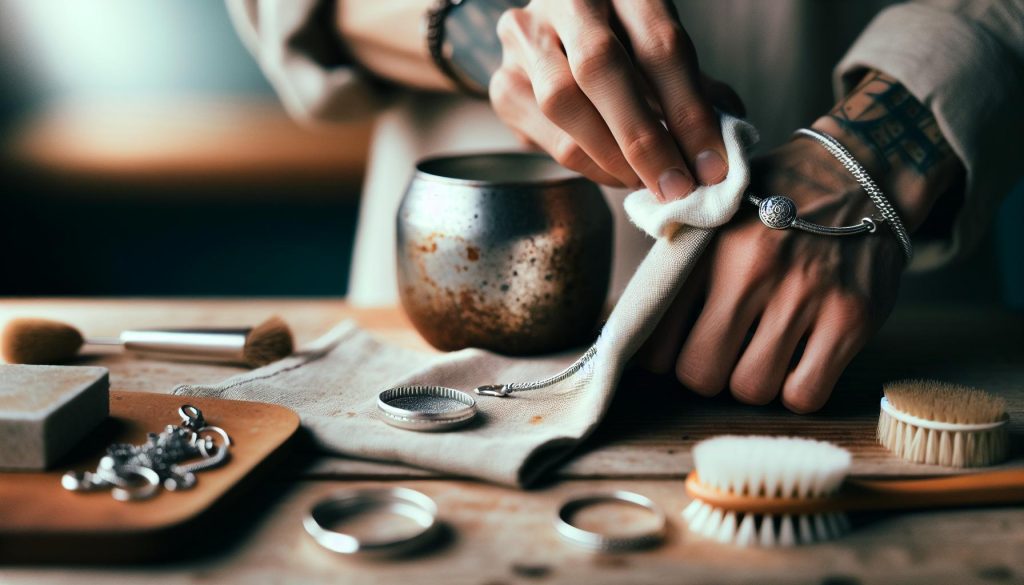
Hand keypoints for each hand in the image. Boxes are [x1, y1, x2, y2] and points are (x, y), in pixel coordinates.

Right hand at [489, 0, 738, 198]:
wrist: (558, 36)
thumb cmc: (626, 44)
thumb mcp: (663, 48)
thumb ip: (694, 88)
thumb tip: (728, 144)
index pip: (659, 45)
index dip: (689, 111)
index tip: (713, 164)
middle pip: (600, 68)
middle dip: (644, 139)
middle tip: (676, 186)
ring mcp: (524, 36)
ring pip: (563, 104)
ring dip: (613, 158)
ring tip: (648, 183)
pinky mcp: (503, 81)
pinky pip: (547, 136)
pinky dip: (589, 165)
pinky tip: (617, 174)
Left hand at [636, 138, 905, 411]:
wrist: (858, 169)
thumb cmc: (772, 200)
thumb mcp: (714, 214)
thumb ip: (677, 264)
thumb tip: (633, 324)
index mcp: (707, 247)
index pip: (656, 338)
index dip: (662, 358)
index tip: (675, 351)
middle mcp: (751, 270)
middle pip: (701, 373)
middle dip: (705, 374)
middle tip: (719, 356)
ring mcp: (805, 295)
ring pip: (752, 388)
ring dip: (752, 382)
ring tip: (760, 356)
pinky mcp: (852, 317)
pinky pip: (805, 394)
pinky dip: (796, 391)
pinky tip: (798, 364)